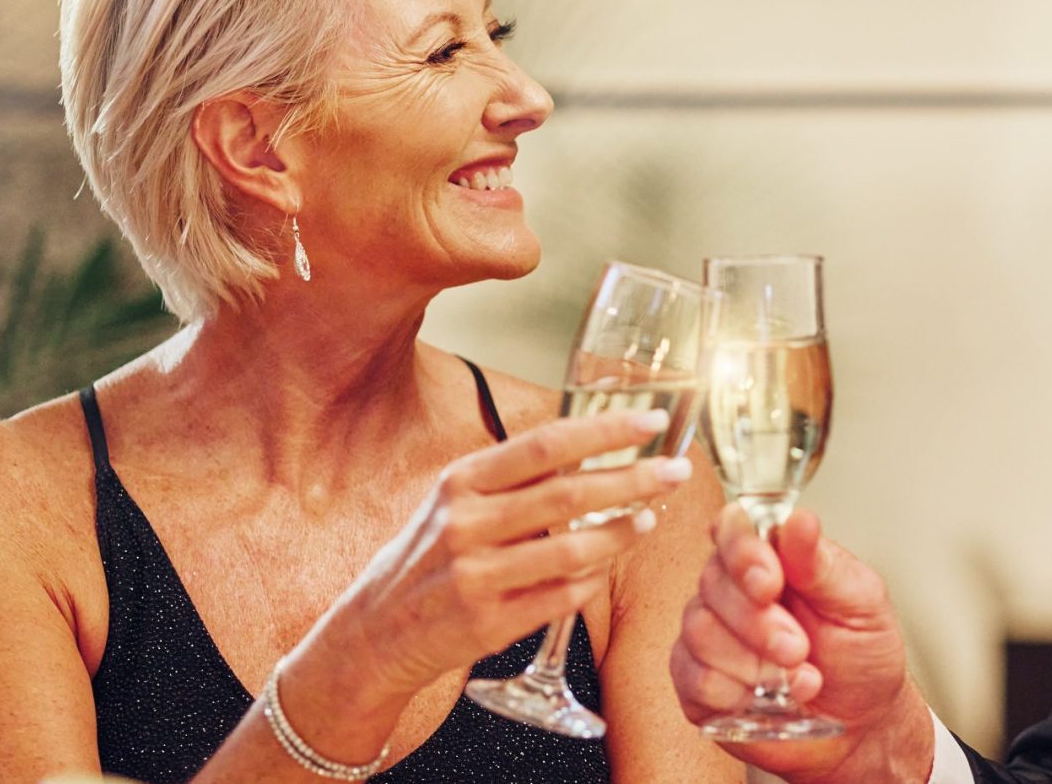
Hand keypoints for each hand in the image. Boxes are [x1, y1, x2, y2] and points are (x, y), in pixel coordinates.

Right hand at [294, 410, 693, 720]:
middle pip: (569, 493)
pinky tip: (606, 566)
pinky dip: (593, 579)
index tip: (653, 421)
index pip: (547, 444)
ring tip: (649, 520)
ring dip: (621, 533)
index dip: (606, 430)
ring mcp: (476, 575)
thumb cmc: (431, 555)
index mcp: (463, 480)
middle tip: (676, 471)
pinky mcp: (489, 622)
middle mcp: (466, 523)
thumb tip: (593, 446)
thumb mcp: (457, 501)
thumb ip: (515, 477)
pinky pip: (562, 596)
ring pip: (573, 549)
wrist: (375, 631)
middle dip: (633, 479)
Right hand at [669, 507, 935, 782]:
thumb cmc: (863, 657)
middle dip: (759, 622)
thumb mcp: (860, 604)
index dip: (742, 551)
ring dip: (753, 662)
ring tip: (798, 675)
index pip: (733, 528)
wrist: (862, 726)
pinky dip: (736, 693)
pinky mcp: (698, 684)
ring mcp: (711, 636)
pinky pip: (695, 678)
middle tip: (799, 647)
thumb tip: (799, 520)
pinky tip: (769, 699)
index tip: (770, 581)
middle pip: (712, 581)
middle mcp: (734, 591)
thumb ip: (822, 565)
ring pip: (700, 631)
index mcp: (772, 557)